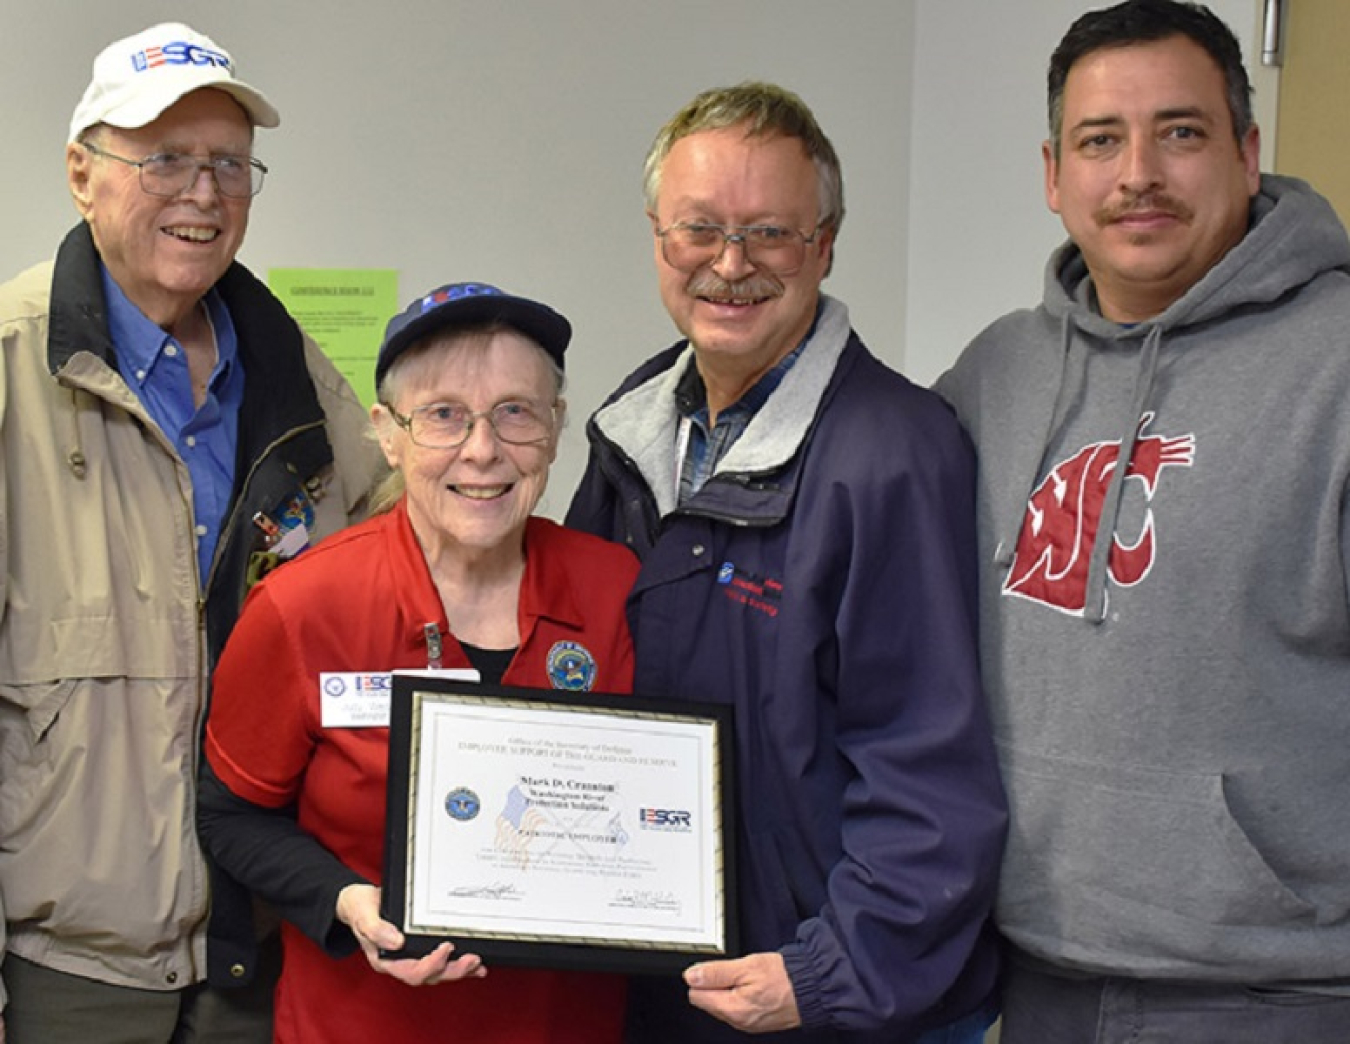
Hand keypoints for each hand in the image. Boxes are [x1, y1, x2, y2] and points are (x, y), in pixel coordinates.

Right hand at [336, 883, 485, 985]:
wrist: (358, 902)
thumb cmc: (360, 909)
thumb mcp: (364, 915)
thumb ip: (377, 930)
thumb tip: (397, 942)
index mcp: (386, 960)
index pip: (412, 971)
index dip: (432, 964)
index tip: (446, 947)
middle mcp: (399, 963)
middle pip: (429, 976)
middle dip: (452, 970)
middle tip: (472, 961)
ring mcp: (409, 958)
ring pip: (436, 972)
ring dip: (458, 970)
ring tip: (477, 964)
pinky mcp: (418, 949)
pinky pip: (439, 962)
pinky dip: (456, 964)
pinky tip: (473, 965)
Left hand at [684, 951, 800, 1033]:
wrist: (813, 989)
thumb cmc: (785, 977)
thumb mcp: (747, 966)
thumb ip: (716, 973)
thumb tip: (692, 976)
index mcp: (732, 1009)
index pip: (696, 995)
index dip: (702, 977)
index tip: (715, 968)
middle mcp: (738, 1021)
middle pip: (708, 1001)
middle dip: (715, 984)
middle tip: (735, 970)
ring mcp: (748, 1024)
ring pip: (723, 1004)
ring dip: (729, 989)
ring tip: (748, 976)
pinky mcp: (757, 1022)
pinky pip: (737, 1008)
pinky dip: (741, 995)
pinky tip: (754, 985)